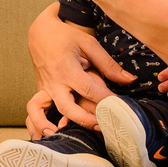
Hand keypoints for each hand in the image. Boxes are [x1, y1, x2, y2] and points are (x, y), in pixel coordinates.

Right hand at [26, 5, 131, 130]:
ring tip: (89, 130)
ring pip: (53, 114)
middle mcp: (54, 82)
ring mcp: (45, 90)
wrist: (39, 34)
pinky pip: (38, 113)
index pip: (88, 89)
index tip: (120, 107)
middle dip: (88, 120)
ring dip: (70, 124)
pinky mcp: (41, 94)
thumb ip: (108, 64)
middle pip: (68, 108)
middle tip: (107, 125)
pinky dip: (43, 125)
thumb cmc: (66, 37)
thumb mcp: (88, 44)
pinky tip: (58, 132)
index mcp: (66, 68)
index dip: (105, 100)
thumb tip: (129, 80)